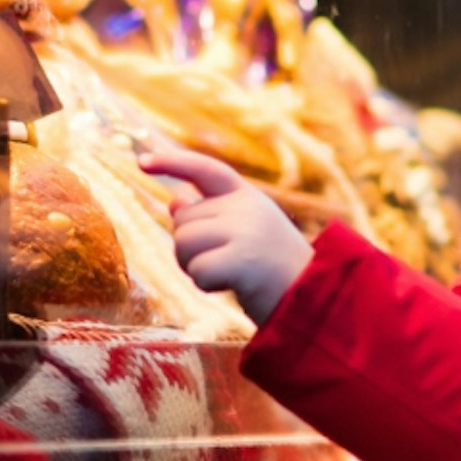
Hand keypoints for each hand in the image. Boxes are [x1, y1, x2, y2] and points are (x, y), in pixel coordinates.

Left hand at [144, 145, 312, 320]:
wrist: (318, 298)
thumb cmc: (277, 270)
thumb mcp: (248, 232)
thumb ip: (214, 214)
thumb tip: (175, 199)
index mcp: (249, 196)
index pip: (205, 170)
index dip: (173, 163)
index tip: (143, 162)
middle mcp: (246, 206)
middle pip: (183, 221)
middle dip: (190, 248)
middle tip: (225, 264)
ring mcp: (245, 230)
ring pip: (183, 244)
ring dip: (194, 267)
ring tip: (227, 275)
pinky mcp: (242, 258)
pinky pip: (197, 270)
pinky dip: (206, 285)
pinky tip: (231, 286)